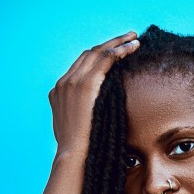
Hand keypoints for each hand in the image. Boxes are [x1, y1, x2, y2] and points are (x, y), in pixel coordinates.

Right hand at [48, 30, 139, 160]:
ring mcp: (72, 82)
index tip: (114, 53)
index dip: (98, 56)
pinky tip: (133, 47)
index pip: (80, 66)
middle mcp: (63, 83)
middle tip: (127, 37)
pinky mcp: (85, 85)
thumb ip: (81, 117)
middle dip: (109, 44)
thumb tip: (93, 119)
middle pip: (88, 54)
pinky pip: (105, 59)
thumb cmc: (79, 152)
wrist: (73, 157)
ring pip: (97, 52)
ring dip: (117, 43)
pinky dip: (120, 50)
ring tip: (134, 37)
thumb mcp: (75, 130)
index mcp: (58, 91)